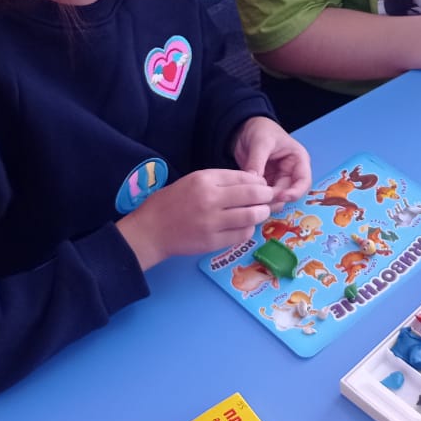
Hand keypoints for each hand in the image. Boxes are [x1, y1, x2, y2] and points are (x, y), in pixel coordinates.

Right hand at [116, 169, 277, 269]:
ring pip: (251, 216)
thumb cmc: (170, 202)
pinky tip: (246, 226)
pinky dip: (249, 229)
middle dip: (266, 195)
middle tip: (270, 197)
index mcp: (204, 180)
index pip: (243, 177)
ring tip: (262, 212)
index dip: (258, 181)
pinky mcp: (213, 242)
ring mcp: (212, 223)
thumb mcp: (192, 181)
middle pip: (252, 195)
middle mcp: (210, 200)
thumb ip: (220, 180)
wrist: (151, 231)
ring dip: (262, 213)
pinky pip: (242, 235)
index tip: (262, 184)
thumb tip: (251, 181)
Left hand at [231, 116, 311, 203]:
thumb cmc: (260, 130)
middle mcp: (291, 172)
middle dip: (275, 199)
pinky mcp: (265, 184)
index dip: (295, 192)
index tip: (280, 197)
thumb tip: (253, 182)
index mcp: (298, 160)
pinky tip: (247, 201)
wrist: (244, 129)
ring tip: (252, 202)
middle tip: (259, 202)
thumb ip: (257, 162)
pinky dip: (257, 200)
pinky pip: (264, 196)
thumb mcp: (261, 142)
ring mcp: (278, 179)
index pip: (303, 181)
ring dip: (266, 202)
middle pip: (288, 193)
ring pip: (276, 198)